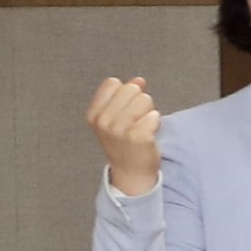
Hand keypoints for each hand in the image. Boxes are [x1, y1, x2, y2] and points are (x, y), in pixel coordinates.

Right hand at [86, 77, 163, 197]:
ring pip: (145, 100)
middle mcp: (103, 121)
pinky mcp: (138, 137)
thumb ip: (125, 95)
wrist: (131, 171)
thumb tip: (139, 80)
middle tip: (136, 121)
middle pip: (132, 89)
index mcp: (94, 114)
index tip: (125, 109)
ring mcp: (119, 129)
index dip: (125, 92)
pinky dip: (156, 123)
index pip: (113, 83)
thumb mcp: (115, 117)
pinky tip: (148, 135)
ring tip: (142, 127)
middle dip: (139, 101)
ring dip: (149, 112)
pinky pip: (155, 115)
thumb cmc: (125, 143)